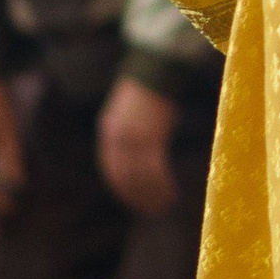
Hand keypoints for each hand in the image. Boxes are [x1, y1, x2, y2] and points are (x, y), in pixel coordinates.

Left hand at [97, 75, 181, 217]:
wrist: (157, 69)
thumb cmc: (152, 93)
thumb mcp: (135, 116)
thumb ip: (136, 138)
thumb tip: (143, 161)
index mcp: (109, 131)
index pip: (112, 169)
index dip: (124, 188)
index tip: (136, 202)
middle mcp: (116, 137)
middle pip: (124, 176)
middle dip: (137, 196)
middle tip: (152, 209)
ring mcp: (131, 137)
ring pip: (138, 177)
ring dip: (150, 195)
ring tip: (163, 205)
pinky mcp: (148, 136)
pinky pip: (153, 170)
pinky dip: (160, 186)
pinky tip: (169, 194)